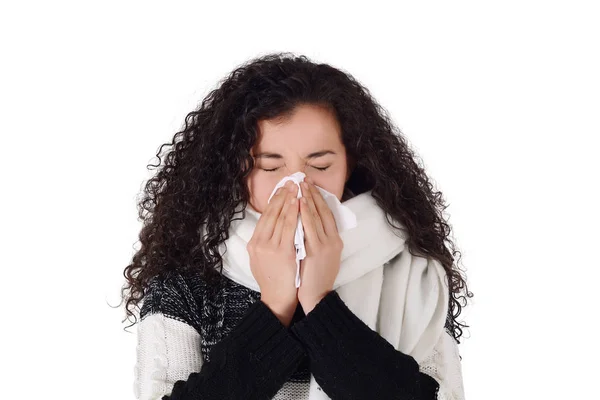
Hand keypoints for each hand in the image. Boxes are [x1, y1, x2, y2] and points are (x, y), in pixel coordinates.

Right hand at [247, 180, 299, 326]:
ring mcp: (269, 247)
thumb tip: (272, 227)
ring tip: (296, 187)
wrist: (277, 299)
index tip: (282, 188)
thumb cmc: (274, 280)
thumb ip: (266, 243)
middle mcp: (259, 243)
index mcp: (254, 243)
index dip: (274, 200)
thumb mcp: (262, 259)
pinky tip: (299, 202)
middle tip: (290, 181)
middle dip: (282, 195)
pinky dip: (293, 213)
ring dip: (289, 199)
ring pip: (280, 217)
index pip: (265, 216)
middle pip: (271, 213)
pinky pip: (289, 227)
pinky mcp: (281, 252)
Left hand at [297, 177, 342, 313]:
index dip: (319, 198)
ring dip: (308, 200)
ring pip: (316, 217)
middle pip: (323, 212)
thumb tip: (308, 223)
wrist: (318, 297)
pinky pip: (308, 229)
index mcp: (336, 241)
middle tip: (304, 179)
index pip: (328, 214)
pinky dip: (304, 215)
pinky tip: (298, 205)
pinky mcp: (315, 253)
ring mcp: (325, 246)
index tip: (310, 186)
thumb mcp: (323, 256)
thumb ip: (318, 240)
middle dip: (313, 194)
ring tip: (301, 187)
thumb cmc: (316, 278)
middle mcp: (333, 241)